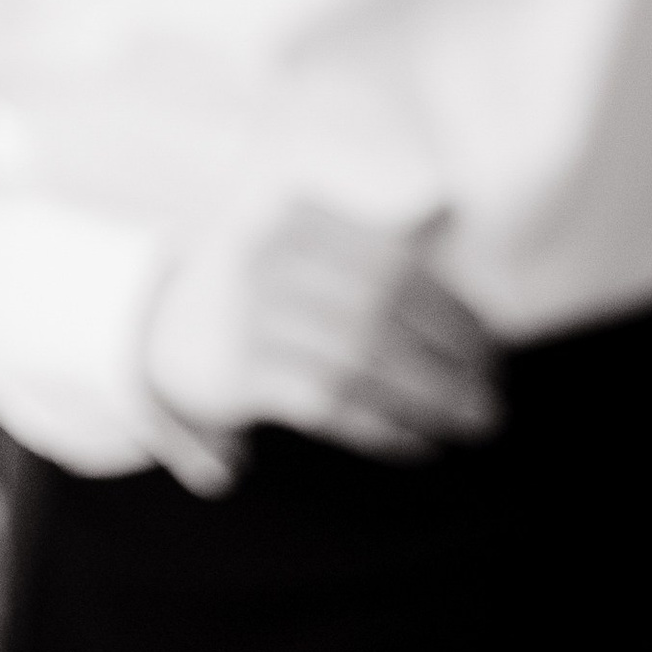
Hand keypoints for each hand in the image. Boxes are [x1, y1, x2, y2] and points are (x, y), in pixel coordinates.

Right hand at [144, 199, 497, 460]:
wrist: (158, 332)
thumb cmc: (260, 291)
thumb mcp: (307, 247)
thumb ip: (372, 237)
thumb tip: (453, 213)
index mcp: (298, 216)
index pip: (396, 265)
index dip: (452, 308)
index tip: (491, 344)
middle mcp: (271, 257)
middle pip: (385, 313)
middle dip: (450, 357)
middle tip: (493, 390)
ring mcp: (250, 314)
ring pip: (362, 362)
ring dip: (429, 398)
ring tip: (471, 418)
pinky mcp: (239, 373)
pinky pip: (329, 403)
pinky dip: (383, 424)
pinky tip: (419, 438)